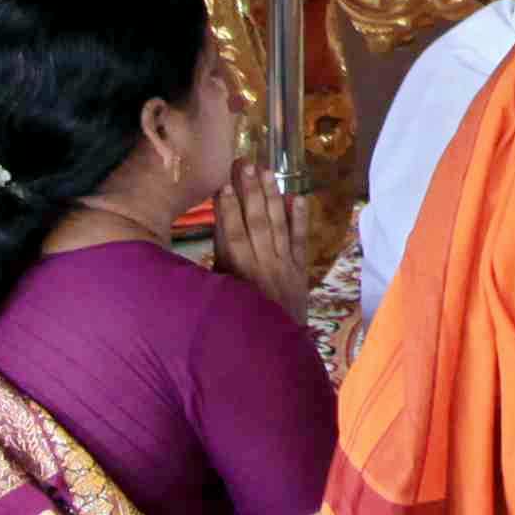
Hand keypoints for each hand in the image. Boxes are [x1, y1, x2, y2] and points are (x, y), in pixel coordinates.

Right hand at [213, 168, 310, 318]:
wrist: (273, 350)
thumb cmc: (237, 320)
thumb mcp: (220, 294)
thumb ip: (218, 264)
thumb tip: (213, 232)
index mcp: (239, 273)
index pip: (232, 234)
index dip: (228, 209)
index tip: (224, 184)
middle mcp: (263, 265)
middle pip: (256, 222)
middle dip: (250, 191)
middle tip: (245, 163)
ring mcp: (284, 266)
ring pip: (278, 226)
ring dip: (271, 196)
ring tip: (266, 171)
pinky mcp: (300, 270)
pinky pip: (301, 241)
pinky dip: (300, 219)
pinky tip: (298, 197)